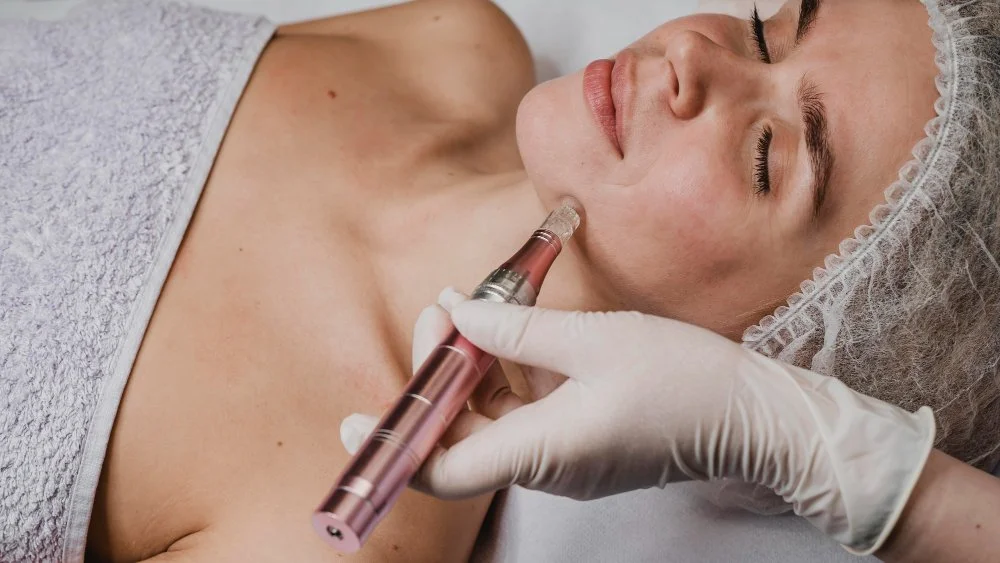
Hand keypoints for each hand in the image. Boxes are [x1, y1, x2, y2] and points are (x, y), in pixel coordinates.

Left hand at [343, 289, 935, 553]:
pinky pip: (524, 414)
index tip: (355, 421)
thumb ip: (517, 333)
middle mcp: (544, 465)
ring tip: (476, 310)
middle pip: (461, 435)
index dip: (394, 448)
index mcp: (542, 451)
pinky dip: (509, 375)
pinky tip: (514, 332)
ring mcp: (563, 457)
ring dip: (475, 369)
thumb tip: (458, 315)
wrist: (754, 416)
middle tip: (444, 311)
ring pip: (491, 421)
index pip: (442, 471)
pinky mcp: (580, 442)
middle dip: (440, 375)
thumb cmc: (683, 379)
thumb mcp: (595, 341)